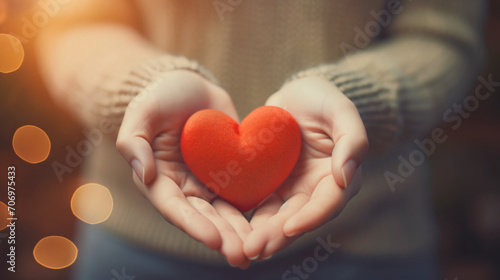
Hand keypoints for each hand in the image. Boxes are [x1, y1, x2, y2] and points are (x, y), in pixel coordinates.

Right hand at [116, 70, 250, 267]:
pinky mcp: (228, 172)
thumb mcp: (142, 113)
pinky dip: (253, 208)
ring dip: (239, 231)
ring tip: (258, 248)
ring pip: (224, 211)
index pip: (175, 207)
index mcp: (158, 178)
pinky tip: (270, 222)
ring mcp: (206, 181)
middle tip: (243, 256)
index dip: (193, 225)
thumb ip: (134, 143)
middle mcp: (183, 186)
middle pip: (203, 217)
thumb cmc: (160, 97)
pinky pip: (241, 192)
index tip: (214, 240)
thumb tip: (144, 174)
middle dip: (222, 237)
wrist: (190, 85)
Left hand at [243, 76, 367, 259]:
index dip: (312, 217)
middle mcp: (317, 188)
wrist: (298, 93)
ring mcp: (294, 188)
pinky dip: (251, 219)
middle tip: (256, 249)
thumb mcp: (341, 110)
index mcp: (339, 175)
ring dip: (263, 234)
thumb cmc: (323, 98)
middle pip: (300, 217)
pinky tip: (234, 230)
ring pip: (279, 217)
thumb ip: (352, 140)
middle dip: (279, 235)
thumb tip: (345, 177)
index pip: (328, 202)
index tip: (290, 227)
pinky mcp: (273, 184)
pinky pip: (262, 204)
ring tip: (244, 250)